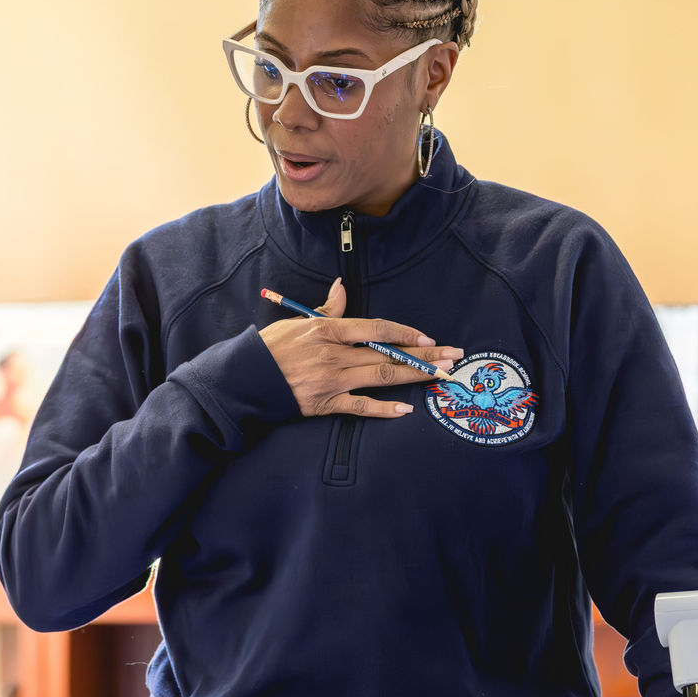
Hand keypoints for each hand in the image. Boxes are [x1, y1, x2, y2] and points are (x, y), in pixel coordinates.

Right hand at [259, 278, 462, 418]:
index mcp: (328, 330)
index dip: (404, 332)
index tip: (428, 337)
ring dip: (414, 376)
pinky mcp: (324, 404)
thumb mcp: (297, 321)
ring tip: (440, 377)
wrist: (244, 380)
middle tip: (453, 357)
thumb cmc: (270, 348)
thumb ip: (327, 309)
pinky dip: (383, 409)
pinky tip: (406, 409)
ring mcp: (331, 381)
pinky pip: (359, 407)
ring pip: (381, 378)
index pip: (375, 328)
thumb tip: (343, 288)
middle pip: (387, 354)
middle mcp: (334, 355)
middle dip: (424, 356)